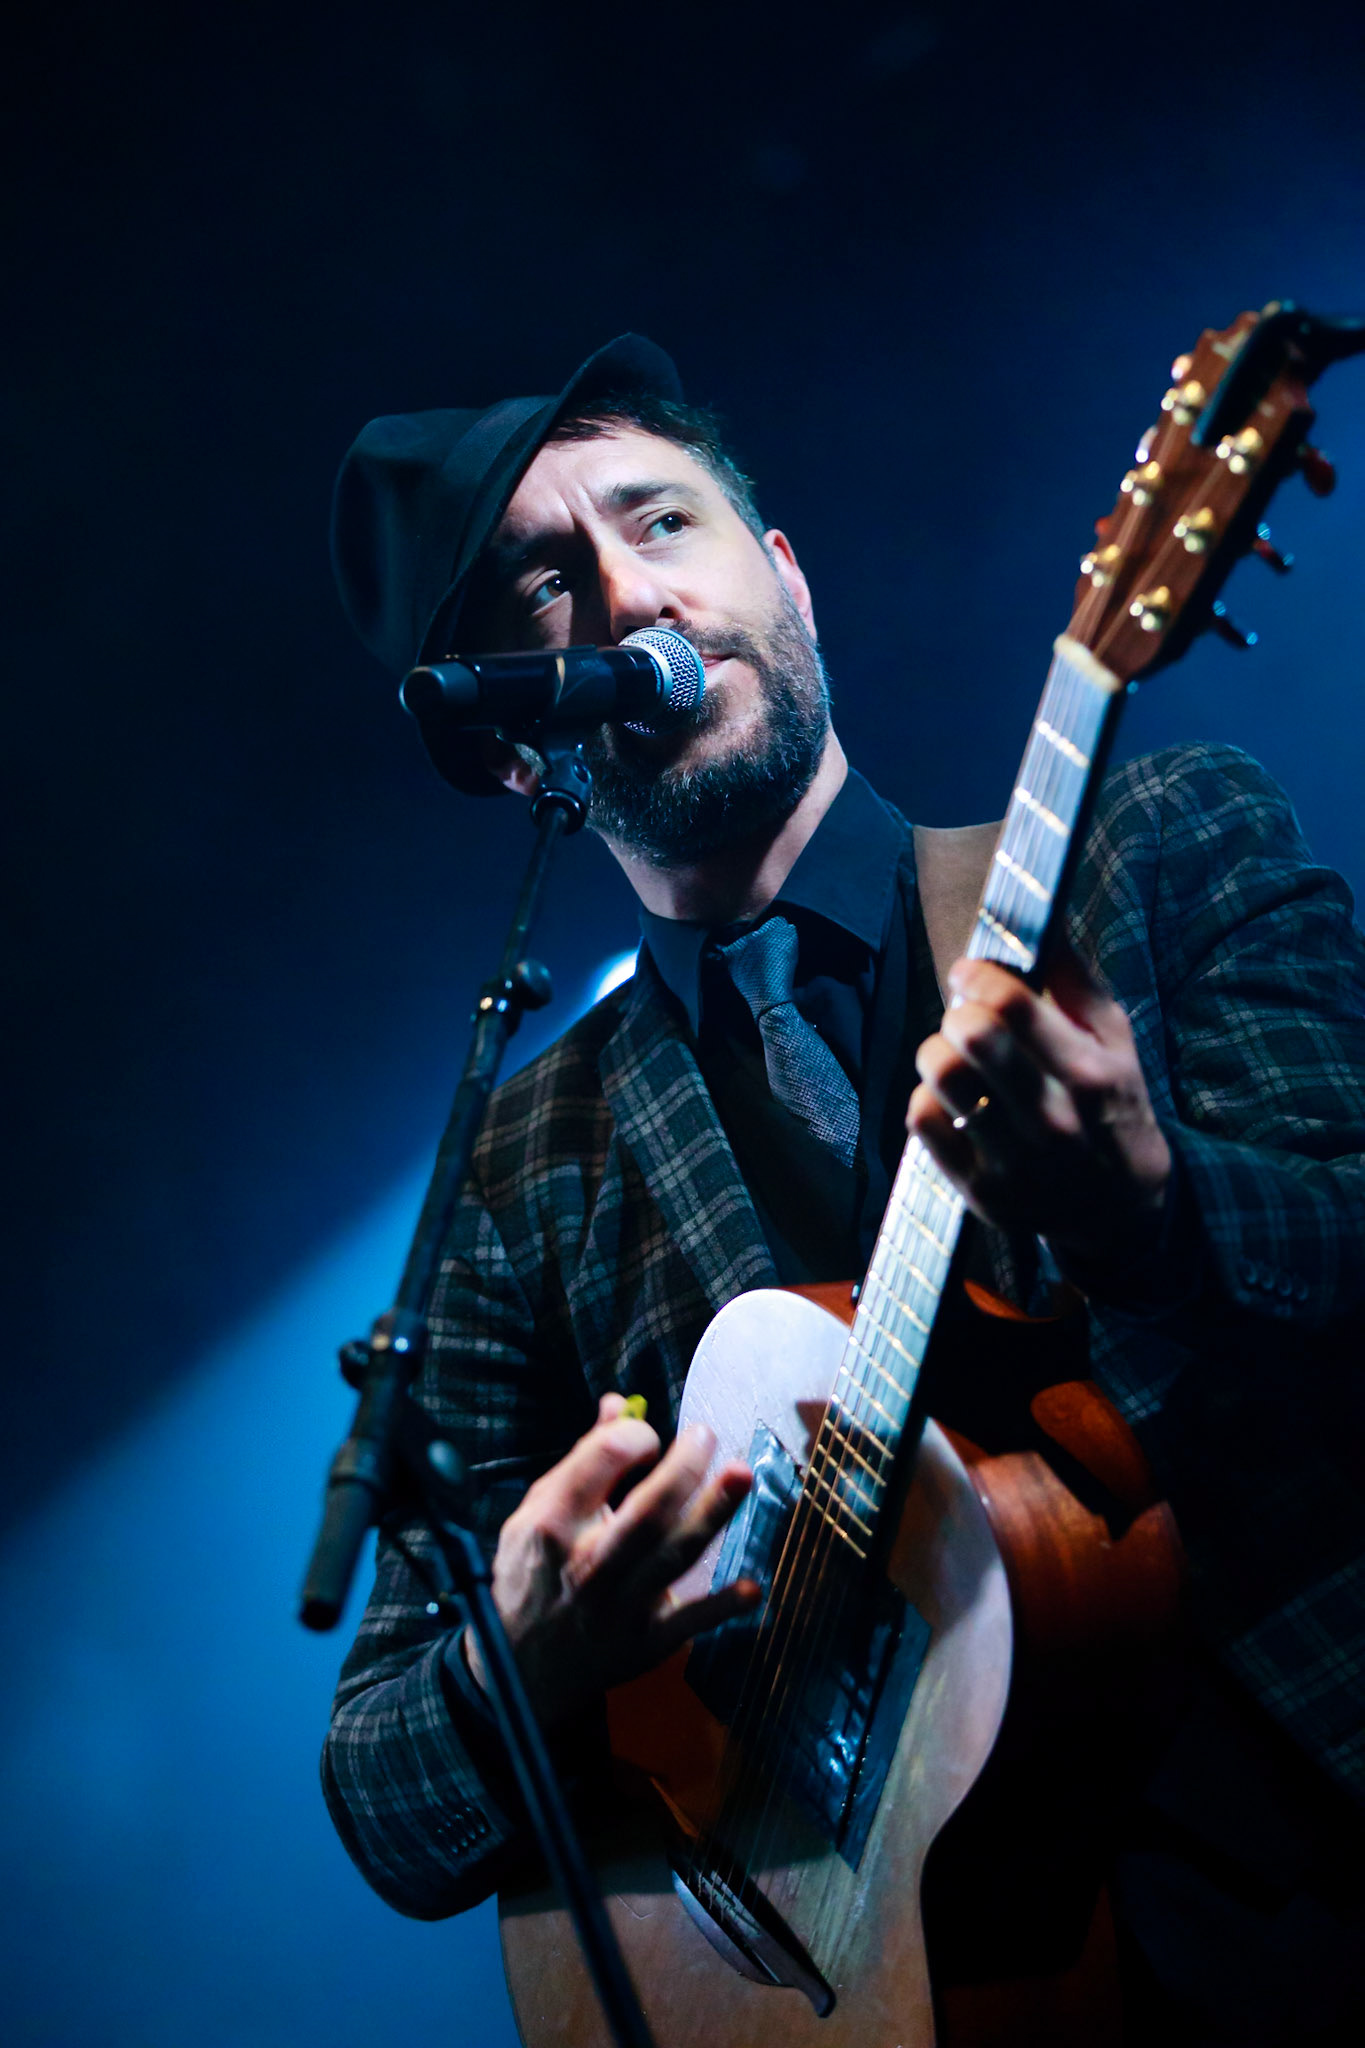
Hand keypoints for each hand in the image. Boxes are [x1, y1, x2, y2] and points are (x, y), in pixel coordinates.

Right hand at [463, 1393, 755, 1725]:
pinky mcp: (646, 1643)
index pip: (601, 1461)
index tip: (647, 1437)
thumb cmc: (533, 1572)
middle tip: (706, 1434)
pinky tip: (751, 1588)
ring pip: (674, 1554)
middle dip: (683, 1468)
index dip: (634, 1435)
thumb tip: (620, 1404)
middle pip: (647, 1508)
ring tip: (743, 1474)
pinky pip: (689, 1622)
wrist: (519, 1666)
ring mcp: (620, 1606)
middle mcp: (588, 1563)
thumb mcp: (538, 1511)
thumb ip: (583, 1459)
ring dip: (712, 1513)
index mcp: (553, 1523)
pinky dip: (721, 1606)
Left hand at [908, 943, 1171, 1269]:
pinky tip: (954, 1100)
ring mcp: (1014, 1161)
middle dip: (959, 1012)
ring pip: (941, 1077)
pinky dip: (928, 1097)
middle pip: (970, 1038)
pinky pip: (921, 1119)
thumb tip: (1042, 921)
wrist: (1119, 1207)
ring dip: (938, 1053)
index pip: (1010, 1004)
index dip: (978, 975)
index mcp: (1089, 1074)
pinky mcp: (979, 1190)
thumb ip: (1075, 980)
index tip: (971, 974)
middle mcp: (1053, 1120)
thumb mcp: (1114, 1041)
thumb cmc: (1110, 1106)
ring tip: (957, 1058)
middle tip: (967, 1019)